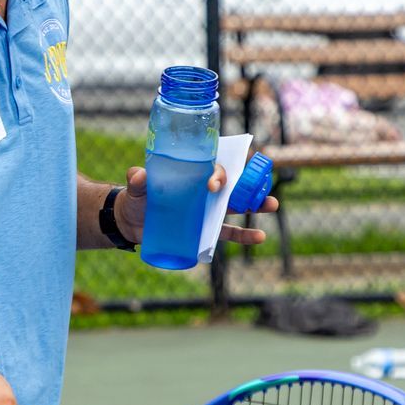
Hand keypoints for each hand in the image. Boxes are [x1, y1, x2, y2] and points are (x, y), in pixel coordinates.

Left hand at [115, 164, 277, 247]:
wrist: (131, 222)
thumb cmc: (137, 198)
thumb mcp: (136, 188)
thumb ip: (137, 180)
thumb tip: (138, 175)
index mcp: (192, 175)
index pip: (212, 169)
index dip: (218, 174)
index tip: (212, 186)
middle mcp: (204, 191)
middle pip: (232, 184)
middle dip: (250, 185)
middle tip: (262, 190)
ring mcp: (207, 210)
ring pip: (236, 207)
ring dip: (256, 205)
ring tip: (273, 205)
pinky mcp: (204, 230)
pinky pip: (228, 232)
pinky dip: (244, 235)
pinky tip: (259, 236)